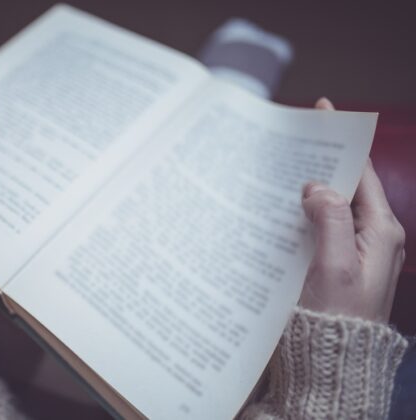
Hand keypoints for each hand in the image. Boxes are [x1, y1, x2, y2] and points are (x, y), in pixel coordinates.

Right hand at [299, 98, 405, 321]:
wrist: (333, 363)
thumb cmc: (337, 320)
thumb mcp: (335, 266)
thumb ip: (330, 220)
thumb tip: (317, 186)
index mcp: (381, 232)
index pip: (362, 175)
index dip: (345, 143)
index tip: (326, 112)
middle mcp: (370, 238)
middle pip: (345, 187)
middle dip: (322, 161)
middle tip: (293, 139)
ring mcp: (351, 251)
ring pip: (329, 206)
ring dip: (307, 187)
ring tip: (280, 168)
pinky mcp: (332, 264)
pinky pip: (318, 228)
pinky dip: (300, 214)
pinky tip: (279, 209)